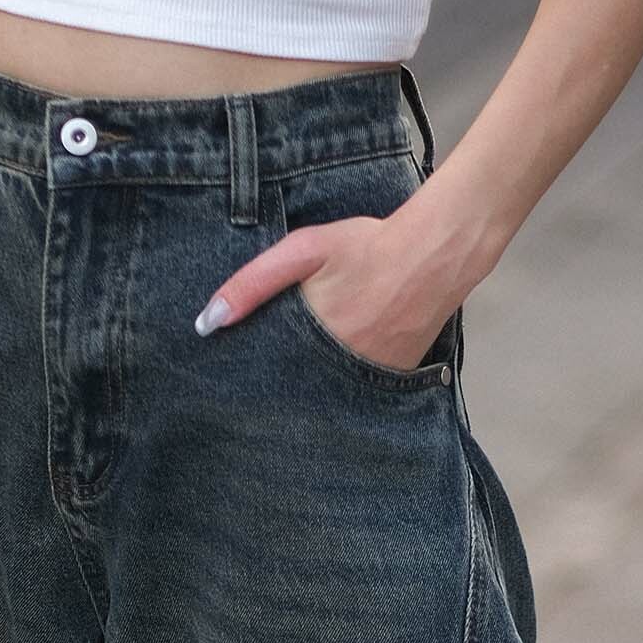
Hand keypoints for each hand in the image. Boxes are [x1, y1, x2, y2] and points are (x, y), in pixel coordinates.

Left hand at [194, 210, 459, 375]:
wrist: (434, 253)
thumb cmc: (366, 247)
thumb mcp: (303, 251)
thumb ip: (253, 284)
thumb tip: (208, 322)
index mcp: (311, 346)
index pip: (267, 380)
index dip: (251, 382)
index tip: (232, 385)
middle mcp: (338, 373)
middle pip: (296, 392)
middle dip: (279, 391)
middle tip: (258, 392)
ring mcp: (368, 382)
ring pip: (327, 394)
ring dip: (312, 388)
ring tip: (298, 379)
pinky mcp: (392, 381)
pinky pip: (358, 390)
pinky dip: (344, 383)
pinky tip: (337, 368)